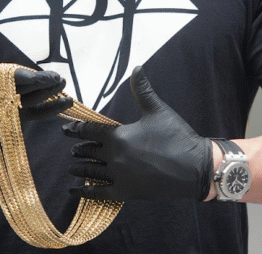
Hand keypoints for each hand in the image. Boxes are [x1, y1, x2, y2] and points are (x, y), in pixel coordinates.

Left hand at [63, 66, 212, 200]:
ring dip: (79, 168)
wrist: (195, 167)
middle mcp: (114, 156)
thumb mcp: (158, 110)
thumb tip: (137, 67)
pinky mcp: (126, 192)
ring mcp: (119, 176)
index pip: (90, 130)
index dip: (76, 128)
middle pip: (88, 151)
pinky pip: (99, 193)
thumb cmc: (176, 137)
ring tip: (72, 167)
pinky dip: (85, 192)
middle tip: (72, 147)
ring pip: (91, 171)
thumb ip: (143, 89)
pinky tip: (75, 190)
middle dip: (79, 148)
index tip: (66, 129)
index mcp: (118, 136)